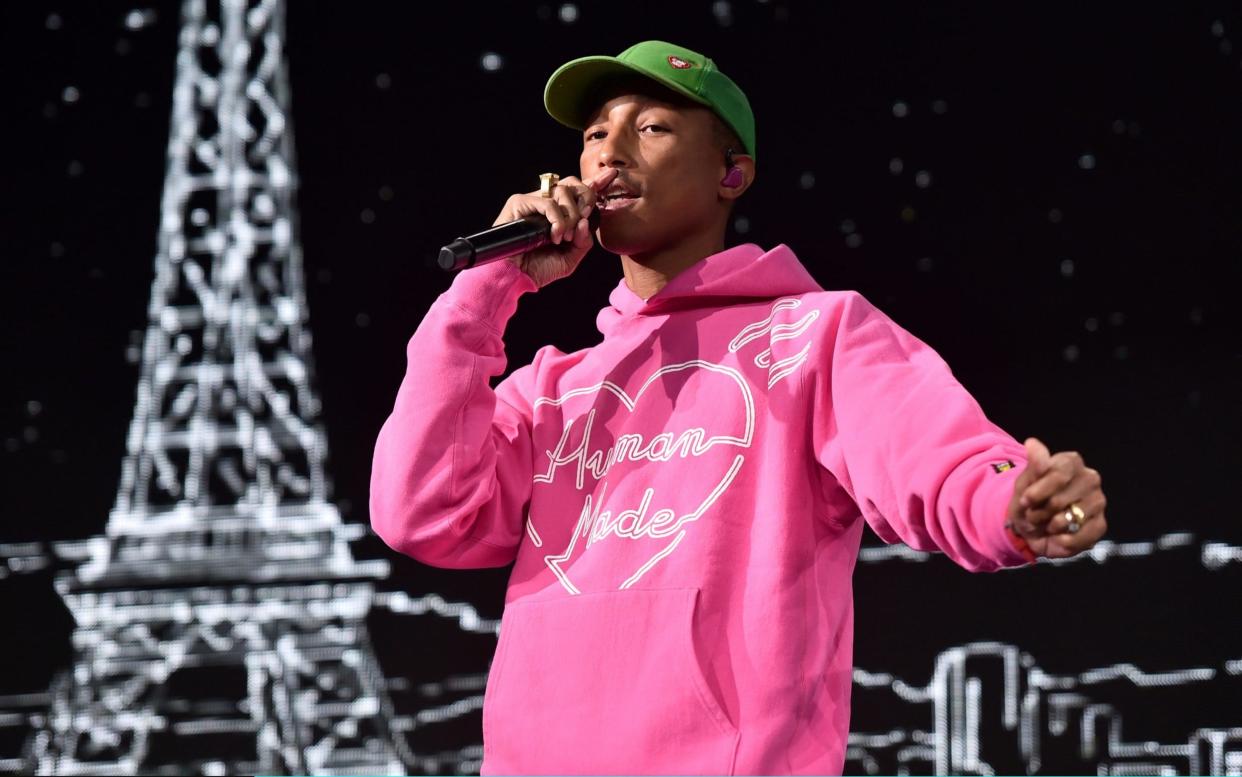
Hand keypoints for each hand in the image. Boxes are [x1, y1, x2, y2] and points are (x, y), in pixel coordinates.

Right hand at [494, 168, 618, 287]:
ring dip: (570, 215)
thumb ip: (583, 242)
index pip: (579, 192)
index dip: (595, 183)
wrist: (514, 277)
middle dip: (586, 199)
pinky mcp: (519, 203)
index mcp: (559, 214)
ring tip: (564, 237)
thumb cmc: (538, 269)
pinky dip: (557, 219)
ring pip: (562, 190)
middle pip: (573, 184)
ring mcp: (533, 201)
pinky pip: (548, 202)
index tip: (610, 176)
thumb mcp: (569, 259)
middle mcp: (547, 204)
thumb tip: (584, 221)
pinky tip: (555, 235)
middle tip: (582, 220)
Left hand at [1005, 437, 1107, 558]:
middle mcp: (1090, 478)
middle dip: (1040, 512)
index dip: (1038, 492)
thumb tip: (1032, 443)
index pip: (1058, 475)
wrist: (1031, 528)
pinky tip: (1058, 536)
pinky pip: (1081, 536)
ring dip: (1050, 526)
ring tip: (1046, 524)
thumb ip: (1032, 465)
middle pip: (1059, 500)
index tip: (1025, 501)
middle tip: (1034, 514)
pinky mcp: (1101, 524)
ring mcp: (1098, 501)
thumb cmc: (1029, 501)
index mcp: (1071, 462)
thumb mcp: (1024, 483)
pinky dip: (1063, 541)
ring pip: (1069, 519)